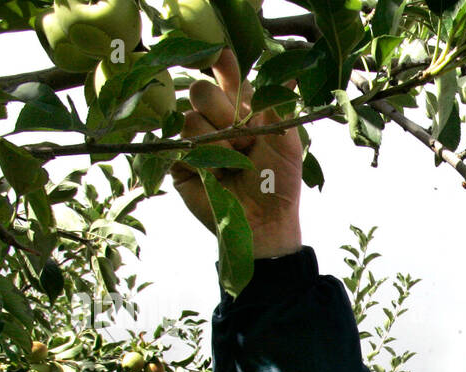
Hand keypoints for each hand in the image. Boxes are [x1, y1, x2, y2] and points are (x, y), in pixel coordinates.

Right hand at [170, 48, 303, 257]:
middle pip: (200, 89)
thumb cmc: (279, 183)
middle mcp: (214, 119)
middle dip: (223, 112)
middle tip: (244, 140)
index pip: (224, 72)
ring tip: (235, 163)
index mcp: (241, 108)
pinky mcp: (179, 162)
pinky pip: (179, 145)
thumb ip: (278, 106)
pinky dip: (203, 159)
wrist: (266, 222)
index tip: (219, 56)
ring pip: (189, 117)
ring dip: (218, 142)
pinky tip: (217, 174)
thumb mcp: (286, 142)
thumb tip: (286, 71)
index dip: (220, 62)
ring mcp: (194, 139)